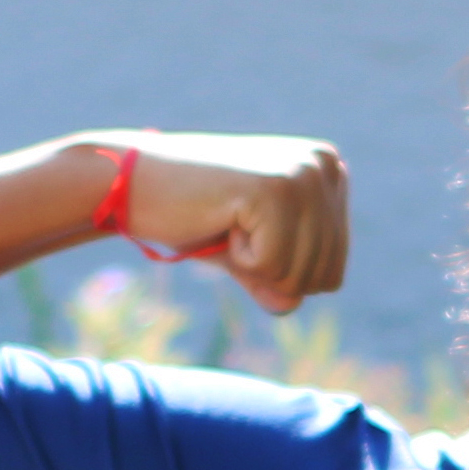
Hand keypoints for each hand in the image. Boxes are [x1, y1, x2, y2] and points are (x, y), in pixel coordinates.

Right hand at [97, 132, 350, 312]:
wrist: (134, 185)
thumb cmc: (197, 219)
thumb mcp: (255, 258)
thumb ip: (286, 284)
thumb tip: (290, 304)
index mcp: (330, 173)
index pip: (333, 271)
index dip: (283, 274)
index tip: (248, 232)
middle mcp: (324, 166)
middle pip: (324, 277)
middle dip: (271, 273)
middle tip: (232, 228)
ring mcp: (302, 174)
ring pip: (300, 276)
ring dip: (254, 266)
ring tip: (226, 222)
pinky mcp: (274, 190)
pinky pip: (271, 268)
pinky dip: (239, 261)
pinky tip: (219, 220)